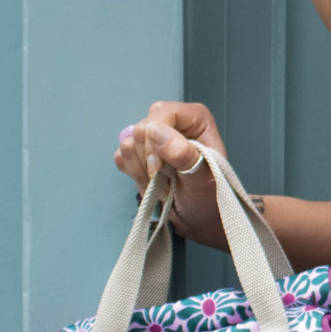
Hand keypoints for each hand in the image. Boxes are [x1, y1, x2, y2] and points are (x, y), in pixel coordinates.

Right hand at [112, 100, 228, 249]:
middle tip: (166, 183)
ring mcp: (154, 137)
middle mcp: (173, 122)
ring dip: (143, 173)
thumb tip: (155, 131)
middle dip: (149, 162)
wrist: (199, 217)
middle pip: (140, 129)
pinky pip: (121, 158)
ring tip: (163, 185)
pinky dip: (135, 177)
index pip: (159, 114)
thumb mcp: (203, 179)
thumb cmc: (209, 198)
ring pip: (127, 144)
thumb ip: (183, 154)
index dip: (154, 142)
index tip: (161, 170)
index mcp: (195, 118)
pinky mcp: (139, 153)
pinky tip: (153, 185)